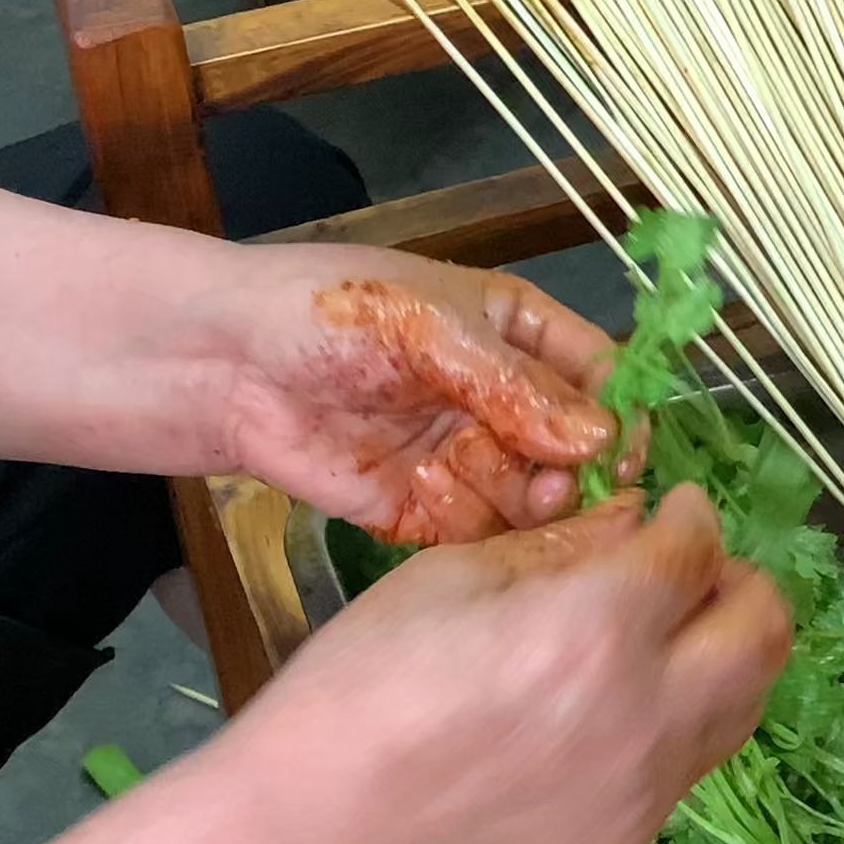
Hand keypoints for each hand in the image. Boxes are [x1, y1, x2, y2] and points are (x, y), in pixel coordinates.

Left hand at [214, 246, 621, 542]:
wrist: (221, 361)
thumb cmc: (326, 312)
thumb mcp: (429, 328)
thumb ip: (514, 384)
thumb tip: (598, 438)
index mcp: (518, 333)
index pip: (599, 376)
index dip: (619, 415)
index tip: (623, 454)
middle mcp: (504, 399)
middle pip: (574, 450)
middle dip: (573, 472)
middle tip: (556, 488)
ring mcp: (465, 455)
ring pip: (531, 498)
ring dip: (526, 503)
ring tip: (503, 493)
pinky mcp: (423, 507)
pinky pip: (474, 531)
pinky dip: (471, 528)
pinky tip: (440, 500)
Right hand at [231, 488, 790, 843]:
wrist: (322, 830)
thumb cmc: (365, 682)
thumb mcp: (456, 576)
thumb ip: (567, 546)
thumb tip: (638, 521)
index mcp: (599, 627)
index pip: (697, 550)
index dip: (689, 516)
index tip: (672, 509)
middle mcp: (648, 713)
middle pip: (766, 631)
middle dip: (739, 581)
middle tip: (691, 569)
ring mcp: (647, 791)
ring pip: (745, 706)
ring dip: (724, 655)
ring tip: (665, 638)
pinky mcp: (628, 843)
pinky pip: (688, 767)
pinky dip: (677, 721)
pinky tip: (611, 712)